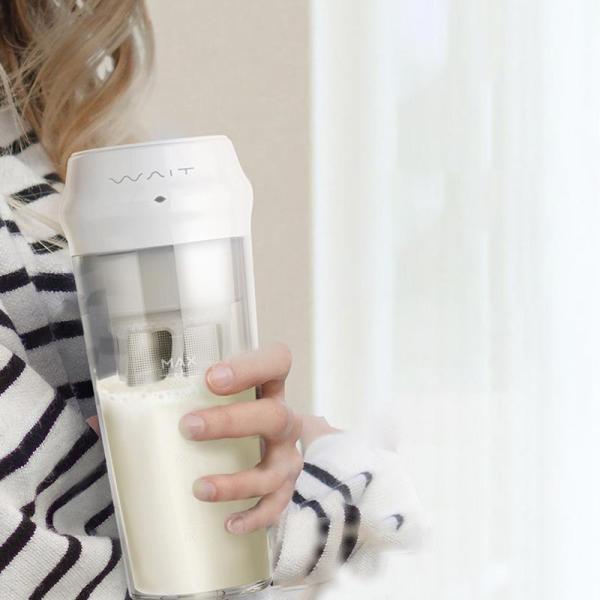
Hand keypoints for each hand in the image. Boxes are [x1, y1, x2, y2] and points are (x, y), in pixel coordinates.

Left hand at [178, 342, 302, 534]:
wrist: (270, 445)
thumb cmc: (229, 418)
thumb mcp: (209, 402)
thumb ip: (161, 405)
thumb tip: (99, 420)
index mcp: (267, 388)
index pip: (276, 362)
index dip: (250, 367)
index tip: (212, 378)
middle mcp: (284, 419)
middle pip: (275, 415)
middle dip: (232, 422)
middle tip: (189, 427)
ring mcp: (287, 455)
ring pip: (275, 469)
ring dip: (238, 482)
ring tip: (200, 488)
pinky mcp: (286, 487)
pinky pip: (277, 506)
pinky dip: (255, 516)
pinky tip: (229, 523)